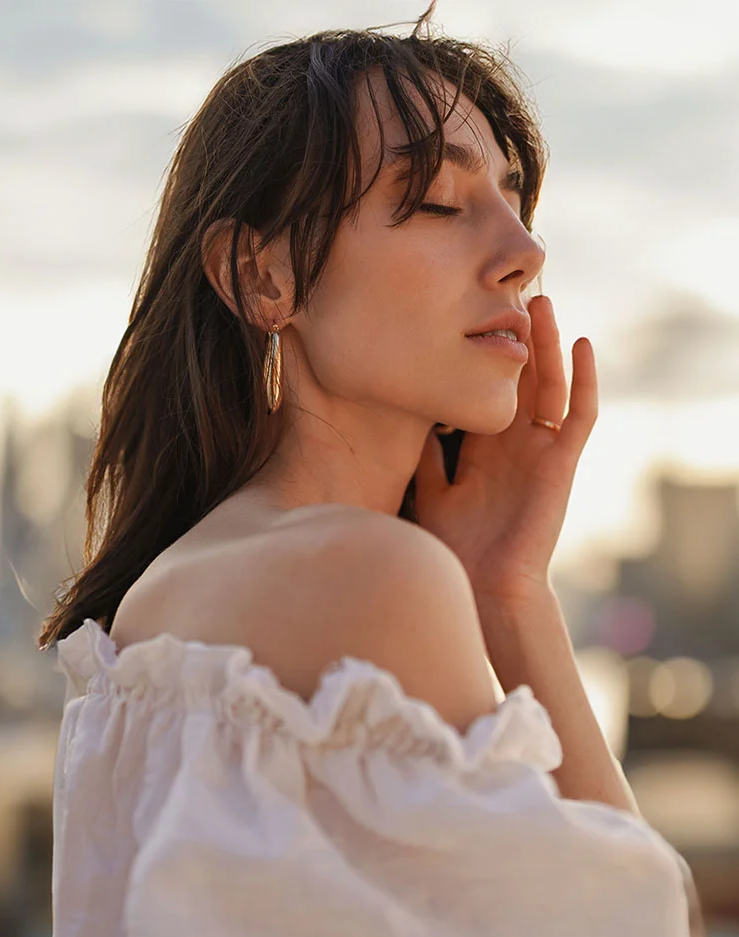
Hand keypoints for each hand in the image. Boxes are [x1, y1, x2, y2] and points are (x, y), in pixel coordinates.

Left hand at [413, 295, 596, 605]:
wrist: (484, 586)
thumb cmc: (455, 547)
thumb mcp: (432, 491)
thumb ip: (426, 457)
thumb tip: (407, 416)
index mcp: (484, 448)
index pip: (487, 390)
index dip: (481, 356)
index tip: (468, 315)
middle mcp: (514, 444)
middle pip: (520, 380)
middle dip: (516, 340)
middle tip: (506, 295)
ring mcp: (540, 451)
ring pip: (550, 386)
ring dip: (549, 346)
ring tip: (542, 304)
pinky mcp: (562, 463)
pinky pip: (580, 414)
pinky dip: (586, 380)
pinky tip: (582, 343)